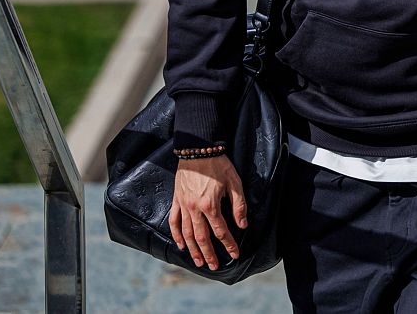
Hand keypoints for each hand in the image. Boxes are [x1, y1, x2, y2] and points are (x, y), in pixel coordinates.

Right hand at [169, 155, 246, 270]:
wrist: (198, 150)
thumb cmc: (219, 165)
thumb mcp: (235, 183)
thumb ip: (238, 205)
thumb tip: (243, 225)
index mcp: (211, 205)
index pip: (221, 230)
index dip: (228, 244)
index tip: (234, 254)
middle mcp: (195, 209)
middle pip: (202, 237)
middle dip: (209, 253)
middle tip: (214, 266)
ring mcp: (183, 205)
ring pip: (187, 233)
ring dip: (193, 249)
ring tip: (199, 261)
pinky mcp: (176, 200)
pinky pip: (174, 221)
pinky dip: (176, 235)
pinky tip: (181, 244)